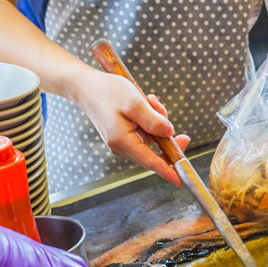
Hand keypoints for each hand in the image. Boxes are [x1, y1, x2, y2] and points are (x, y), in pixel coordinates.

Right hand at [74, 72, 190, 185]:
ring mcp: (122, 143)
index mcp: (123, 142)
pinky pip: (145, 134)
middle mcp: (121, 147)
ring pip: (152, 140)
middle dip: (168, 136)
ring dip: (158, 122)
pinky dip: (150, 120)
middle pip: (155, 152)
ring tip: (151, 100)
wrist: (85, 86)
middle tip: (176, 125)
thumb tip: (169, 133)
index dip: (169, 170)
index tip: (182, 180)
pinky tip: (146, 103)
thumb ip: (153, 120)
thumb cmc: (107, 92)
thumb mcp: (134, 102)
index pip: (151, 162)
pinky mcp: (123, 136)